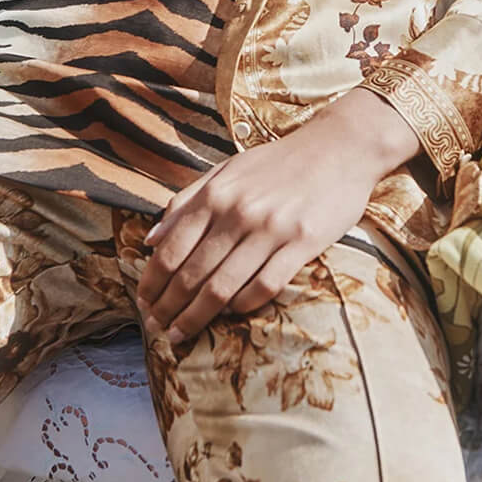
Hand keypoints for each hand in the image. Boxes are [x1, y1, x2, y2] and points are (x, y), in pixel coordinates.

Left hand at [135, 89, 420, 344]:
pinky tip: (231, 314)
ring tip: (183, 333)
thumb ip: (186, 203)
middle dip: (169, 307)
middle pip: (193, 274)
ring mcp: (271, 229)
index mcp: (215, 195)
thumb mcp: (225, 172)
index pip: (171, 250)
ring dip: (198, 316)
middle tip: (158, 328)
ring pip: (223, 286)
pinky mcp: (303, 243)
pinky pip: (266, 285)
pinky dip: (244, 305)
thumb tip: (150, 239)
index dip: (152, 282)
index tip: (143, 303)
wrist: (338, 148)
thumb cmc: (277, 164)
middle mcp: (238, 213)